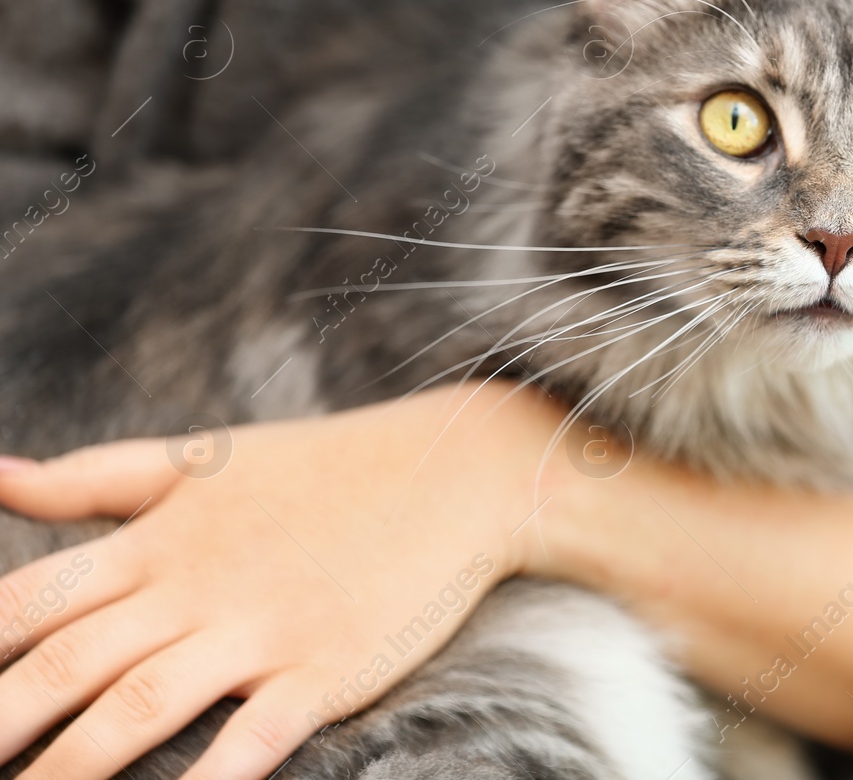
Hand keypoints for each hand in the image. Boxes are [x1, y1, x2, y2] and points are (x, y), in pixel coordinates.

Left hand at [0, 382, 555, 779]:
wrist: (454, 471)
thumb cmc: (324, 467)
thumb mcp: (203, 458)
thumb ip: (94, 480)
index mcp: (160, 536)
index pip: (30, 601)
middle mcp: (195, 585)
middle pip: (66, 667)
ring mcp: (261, 630)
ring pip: (138, 709)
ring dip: (69, 770)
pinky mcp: (325, 669)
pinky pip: (252, 739)